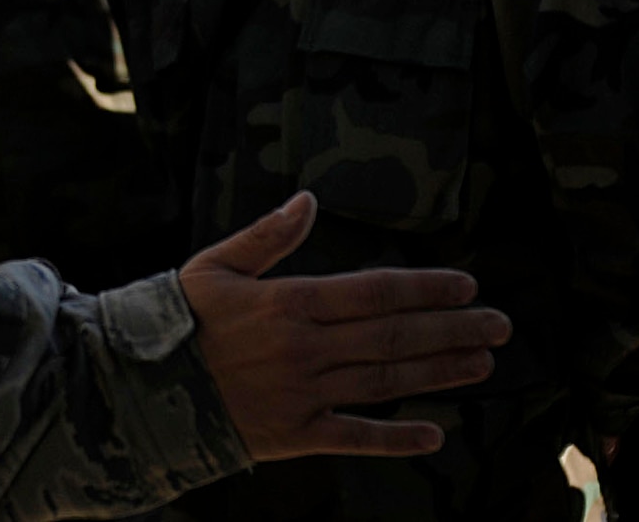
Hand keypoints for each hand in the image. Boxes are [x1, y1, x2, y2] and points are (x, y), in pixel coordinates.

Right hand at [179, 192, 511, 460]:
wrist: (137, 391)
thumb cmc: (177, 321)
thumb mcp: (217, 266)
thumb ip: (269, 236)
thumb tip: (309, 199)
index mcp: (289, 302)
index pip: (375, 292)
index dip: (426, 289)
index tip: (467, 285)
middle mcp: (305, 349)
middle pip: (394, 336)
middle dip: (453, 329)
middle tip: (501, 325)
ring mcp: (302, 395)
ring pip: (385, 382)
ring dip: (440, 373)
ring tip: (483, 363)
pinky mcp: (294, 435)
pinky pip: (354, 438)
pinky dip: (395, 438)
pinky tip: (435, 435)